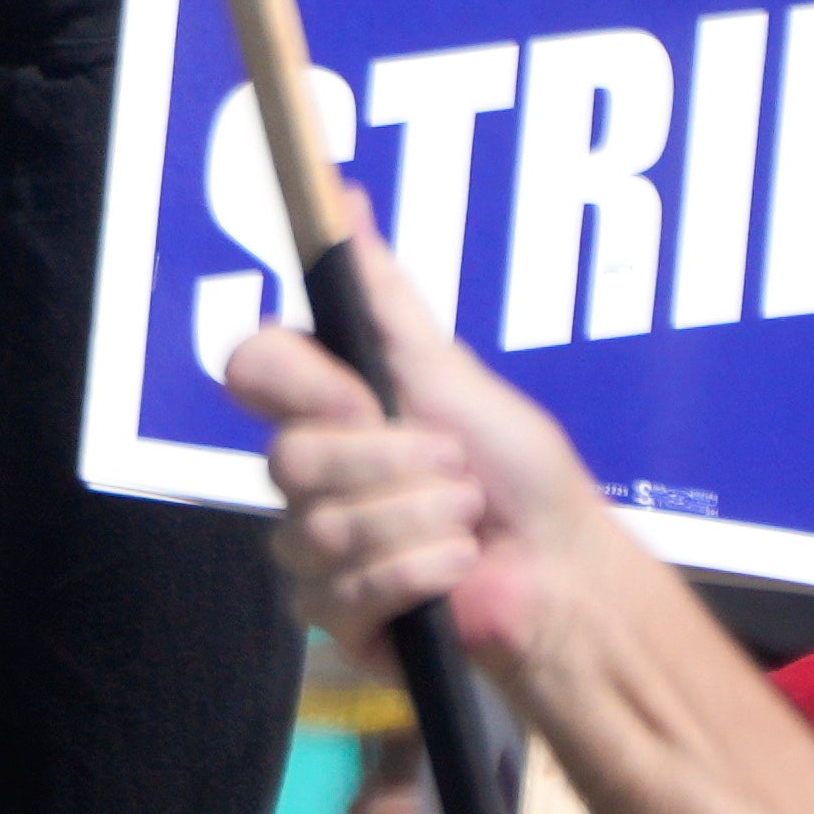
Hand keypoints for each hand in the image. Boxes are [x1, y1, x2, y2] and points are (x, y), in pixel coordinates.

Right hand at [228, 280, 615, 680]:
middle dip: (392, 462)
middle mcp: (309, 476)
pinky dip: (417, 573)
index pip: (251, 370)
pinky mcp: (335, 615)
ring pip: (319, 530)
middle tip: (453, 466)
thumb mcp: (449, 369)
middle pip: (288, 459)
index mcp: (327, 408)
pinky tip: (454, 568)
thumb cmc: (516, 469)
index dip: (298, 385)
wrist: (562, 566)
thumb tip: (345, 197)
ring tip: (466, 520)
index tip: (359, 396)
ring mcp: (314, 549)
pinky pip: (342, 592)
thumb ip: (385, 294)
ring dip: (418, 520)